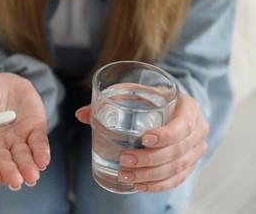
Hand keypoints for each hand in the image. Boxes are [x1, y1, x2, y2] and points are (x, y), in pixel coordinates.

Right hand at [0, 72, 49, 189]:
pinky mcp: (34, 129)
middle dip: (10, 172)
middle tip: (15, 181)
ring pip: (22, 156)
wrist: (0, 77)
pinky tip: (43, 161)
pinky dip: (41, 152)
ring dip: (27, 167)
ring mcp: (17, 138)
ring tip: (32, 176)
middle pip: (3, 162)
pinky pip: (39, 142)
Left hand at [75, 94, 208, 192]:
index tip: (144, 139)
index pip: (183, 125)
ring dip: (151, 175)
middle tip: (125, 160)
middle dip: (150, 159)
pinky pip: (178, 179)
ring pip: (178, 168)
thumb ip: (110, 100)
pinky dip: (158, 185)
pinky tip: (139, 185)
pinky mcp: (190, 163)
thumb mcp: (135, 92)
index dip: (165, 135)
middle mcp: (198, 129)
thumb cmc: (151, 98)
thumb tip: (81, 114)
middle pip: (179, 150)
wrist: (171, 106)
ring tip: (126, 175)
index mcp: (188, 107)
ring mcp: (196, 149)